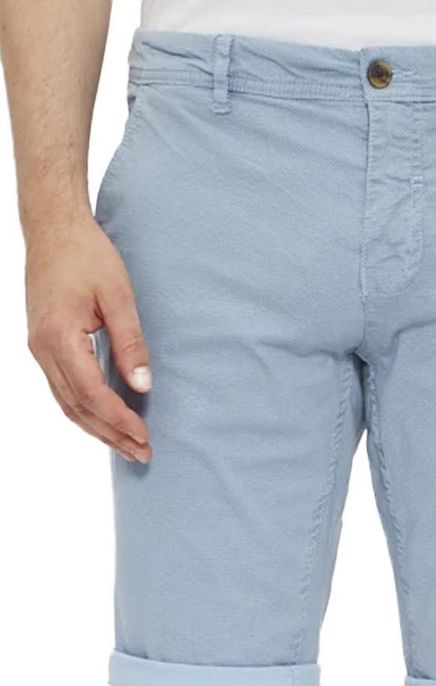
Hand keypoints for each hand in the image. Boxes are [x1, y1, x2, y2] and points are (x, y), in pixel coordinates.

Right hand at [25, 211, 152, 462]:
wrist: (53, 229)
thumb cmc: (87, 256)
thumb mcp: (118, 296)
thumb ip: (130, 343)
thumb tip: (142, 387)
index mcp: (59, 338)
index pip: (91, 394)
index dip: (119, 420)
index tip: (145, 437)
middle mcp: (43, 350)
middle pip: (77, 408)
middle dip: (110, 435)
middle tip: (142, 455)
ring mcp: (40, 349)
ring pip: (67, 403)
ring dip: (97, 428)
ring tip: (127, 446)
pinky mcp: (44, 344)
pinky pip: (64, 388)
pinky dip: (85, 409)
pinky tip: (105, 419)